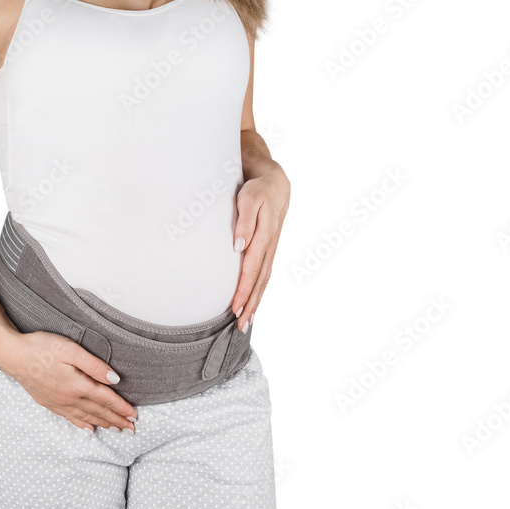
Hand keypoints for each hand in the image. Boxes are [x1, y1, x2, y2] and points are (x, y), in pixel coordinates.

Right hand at [0, 330, 137, 433]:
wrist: (12, 356)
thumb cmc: (41, 347)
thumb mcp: (70, 349)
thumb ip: (94, 365)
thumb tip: (115, 379)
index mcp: (78, 385)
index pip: (106, 399)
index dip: (122, 408)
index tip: (134, 416)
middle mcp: (70, 398)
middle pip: (99, 412)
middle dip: (117, 421)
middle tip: (132, 430)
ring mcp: (58, 403)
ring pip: (87, 418)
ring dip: (104, 424)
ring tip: (117, 430)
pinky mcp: (49, 403)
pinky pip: (70, 418)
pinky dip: (82, 425)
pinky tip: (89, 430)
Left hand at [231, 167, 290, 331]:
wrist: (275, 183)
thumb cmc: (257, 190)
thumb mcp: (249, 198)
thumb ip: (245, 221)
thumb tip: (239, 245)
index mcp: (264, 235)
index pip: (252, 268)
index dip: (244, 289)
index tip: (234, 307)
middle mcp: (270, 246)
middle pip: (261, 280)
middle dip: (251, 304)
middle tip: (241, 325)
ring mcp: (272, 249)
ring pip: (264, 280)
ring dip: (256, 301)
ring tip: (246, 322)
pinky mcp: (270, 250)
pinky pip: (265, 274)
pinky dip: (259, 291)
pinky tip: (253, 303)